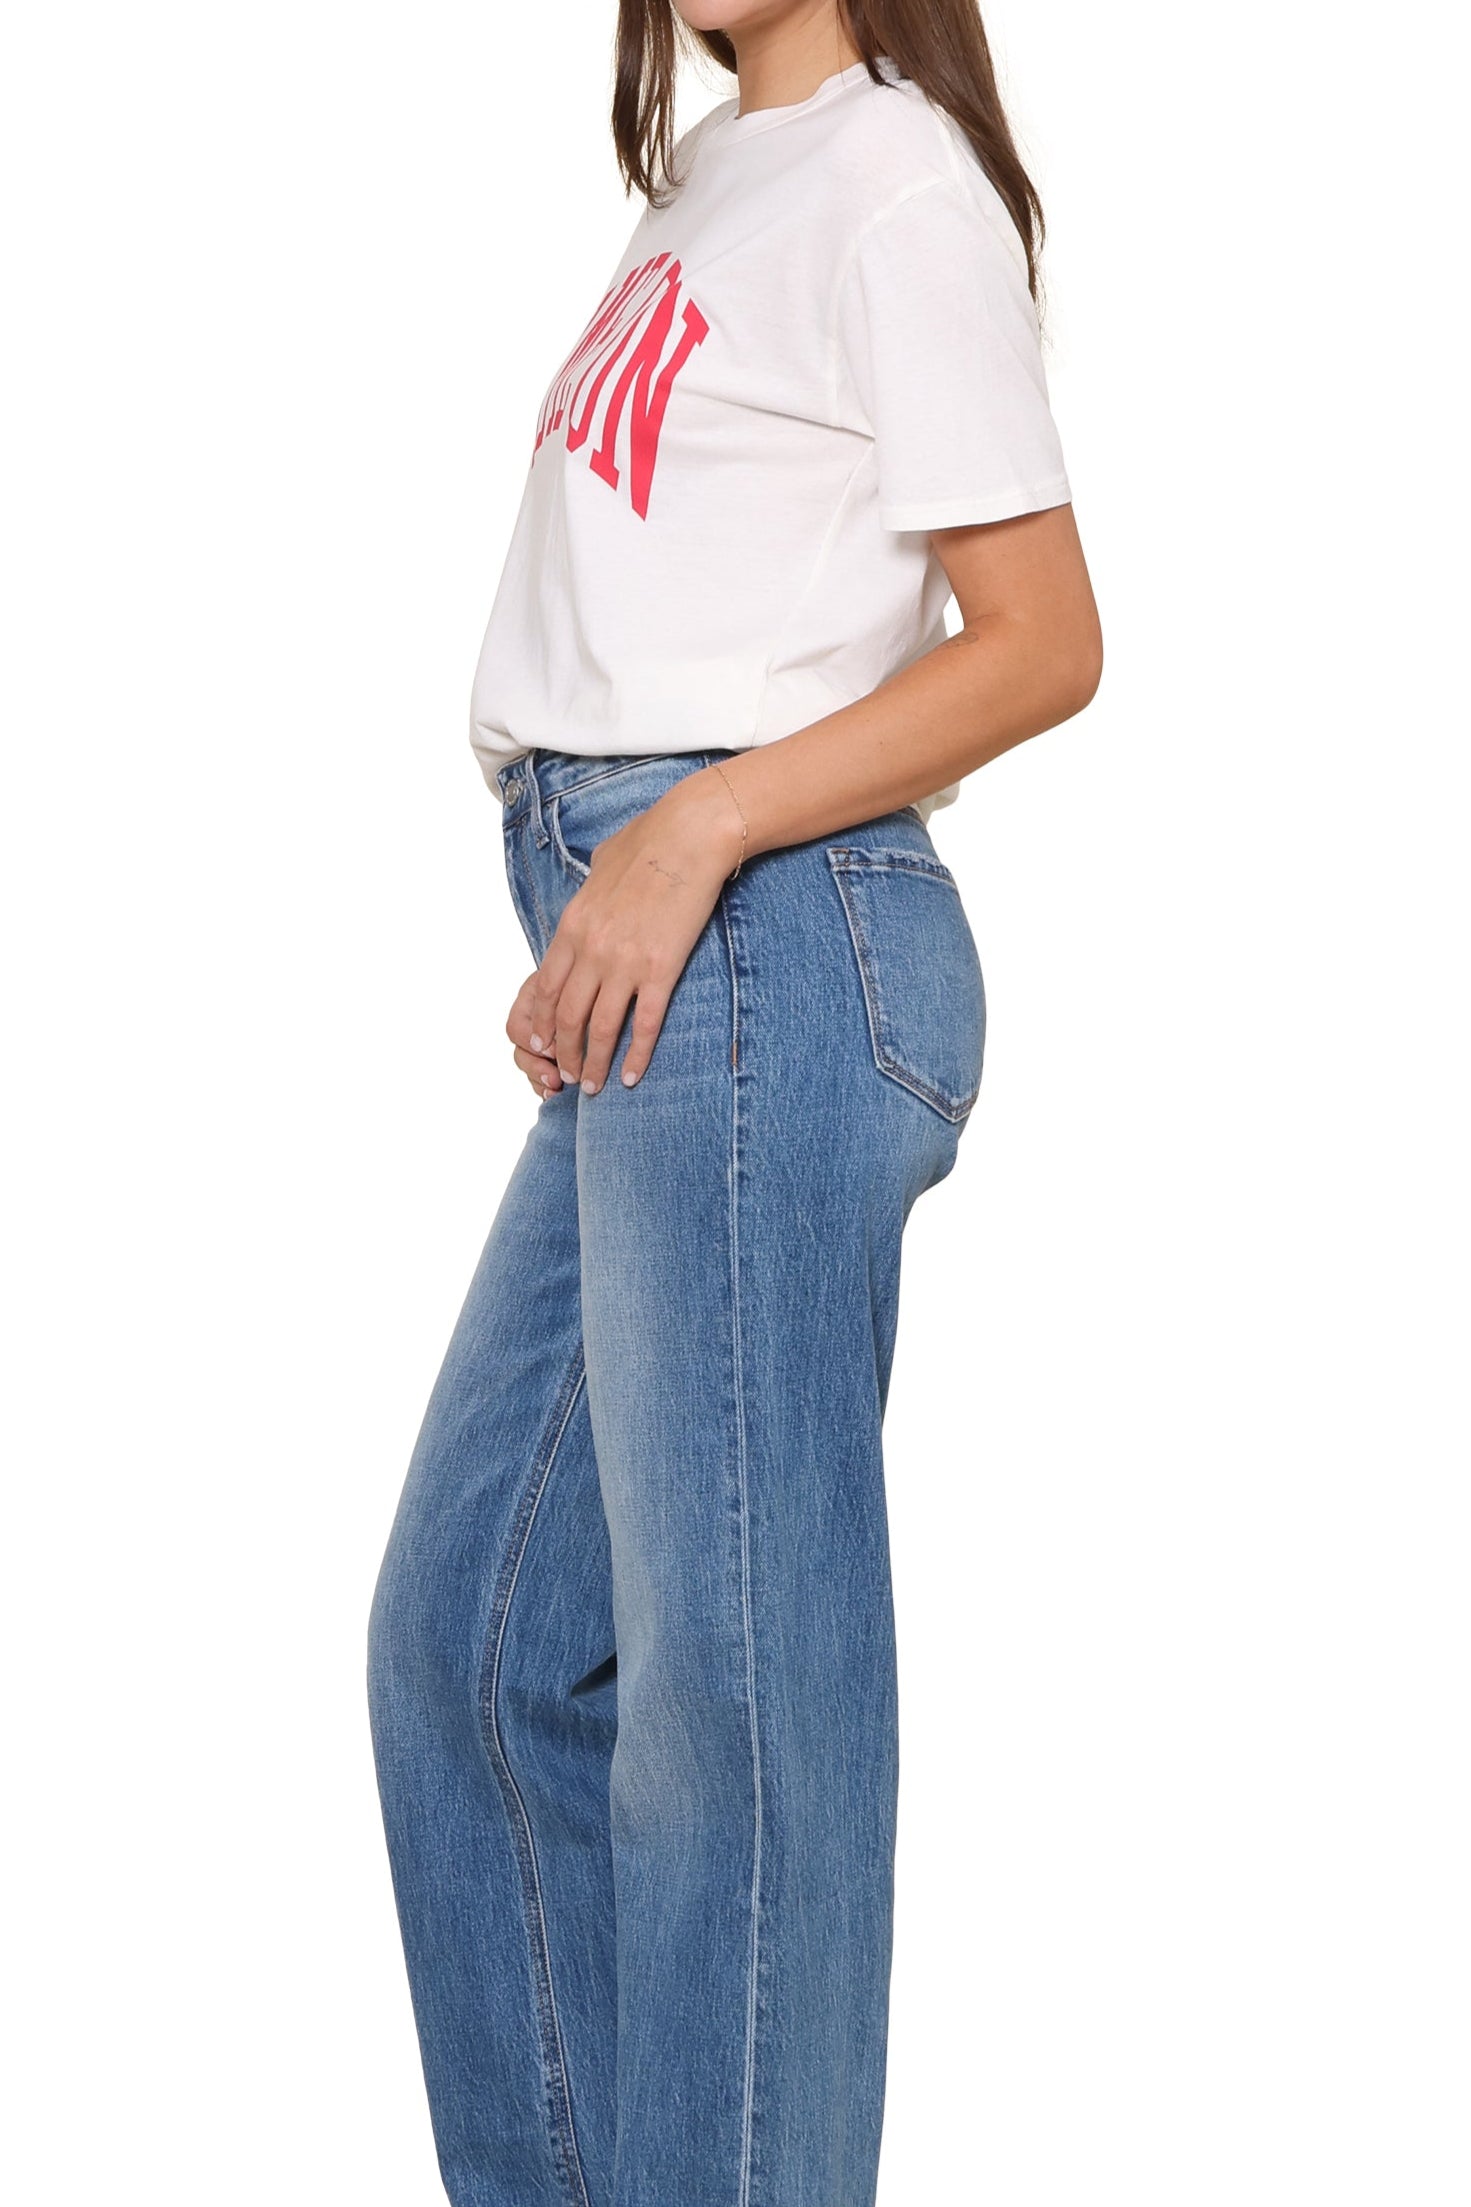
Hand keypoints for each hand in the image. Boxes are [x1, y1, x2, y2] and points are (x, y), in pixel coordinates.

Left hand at [505, 768, 743, 1094]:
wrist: (689, 834)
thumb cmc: (649, 839)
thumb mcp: (602, 864)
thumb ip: (590, 890)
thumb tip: (591, 891)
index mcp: (573, 925)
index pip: (547, 989)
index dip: (542, 1024)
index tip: (542, 1045)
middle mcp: (592, 949)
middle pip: (567, 1016)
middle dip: (564, 1052)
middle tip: (568, 1076)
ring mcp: (625, 962)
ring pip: (600, 1027)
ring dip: (594, 1062)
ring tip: (594, 1086)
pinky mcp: (661, 969)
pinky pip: (645, 1023)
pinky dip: (637, 1055)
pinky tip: (631, 1076)